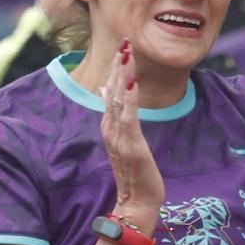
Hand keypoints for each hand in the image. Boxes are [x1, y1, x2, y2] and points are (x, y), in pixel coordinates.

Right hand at [100, 41, 164, 233]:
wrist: (137, 201)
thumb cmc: (134, 173)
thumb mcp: (124, 140)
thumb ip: (115, 116)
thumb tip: (107, 91)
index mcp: (109, 126)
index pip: (111, 92)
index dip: (116, 70)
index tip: (121, 49)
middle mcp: (111, 129)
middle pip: (113, 91)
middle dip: (119, 66)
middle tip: (124, 42)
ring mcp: (119, 136)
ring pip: (118, 100)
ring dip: (123, 76)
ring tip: (126, 55)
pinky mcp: (130, 145)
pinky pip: (128, 117)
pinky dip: (129, 99)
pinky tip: (132, 83)